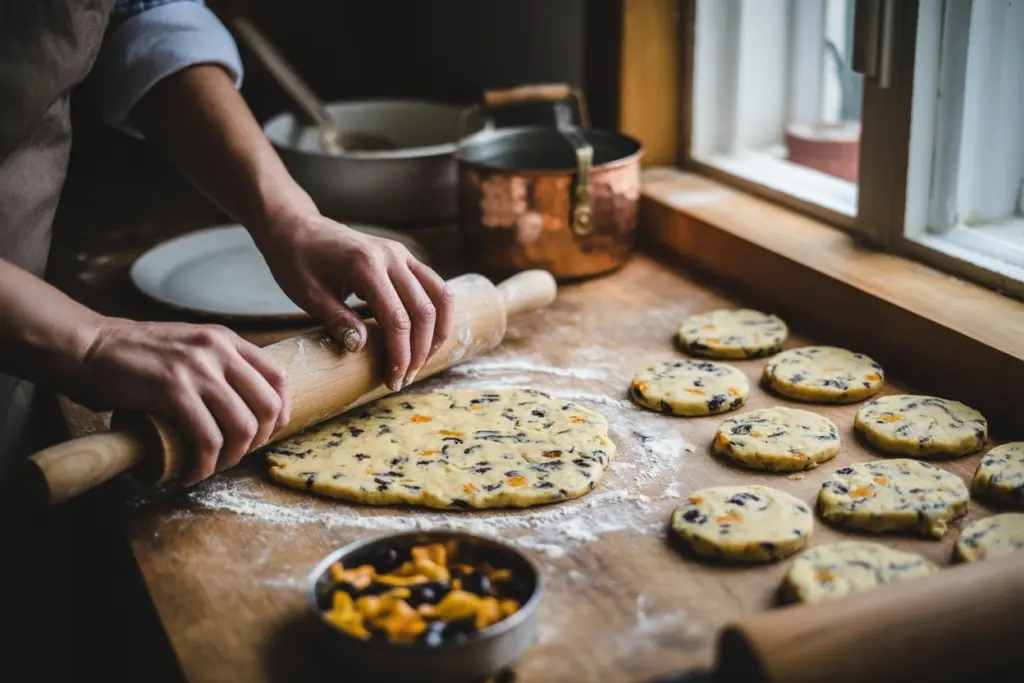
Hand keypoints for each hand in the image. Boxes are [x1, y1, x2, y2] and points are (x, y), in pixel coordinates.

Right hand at [72, 319, 288, 484]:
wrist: (88, 347)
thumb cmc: (136, 355)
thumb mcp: (190, 347)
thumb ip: (217, 366)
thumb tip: (242, 405)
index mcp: (227, 341)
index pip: (278, 377)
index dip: (281, 413)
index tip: (265, 434)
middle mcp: (218, 351)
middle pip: (267, 406)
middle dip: (259, 441)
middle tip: (235, 455)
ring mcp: (197, 369)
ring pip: (242, 426)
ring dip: (231, 458)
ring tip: (211, 467)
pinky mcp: (173, 390)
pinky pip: (206, 439)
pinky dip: (204, 465)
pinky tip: (191, 474)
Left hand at [256, 214, 453, 390]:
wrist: (296, 228)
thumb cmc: (297, 261)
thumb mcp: (308, 295)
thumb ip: (337, 320)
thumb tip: (361, 348)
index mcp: (366, 265)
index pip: (397, 319)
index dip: (400, 354)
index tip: (393, 379)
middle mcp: (392, 256)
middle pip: (424, 311)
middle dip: (420, 351)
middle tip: (404, 378)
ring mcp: (402, 254)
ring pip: (440, 297)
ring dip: (438, 333)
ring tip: (422, 361)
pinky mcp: (405, 258)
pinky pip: (434, 286)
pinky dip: (436, 314)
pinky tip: (425, 337)